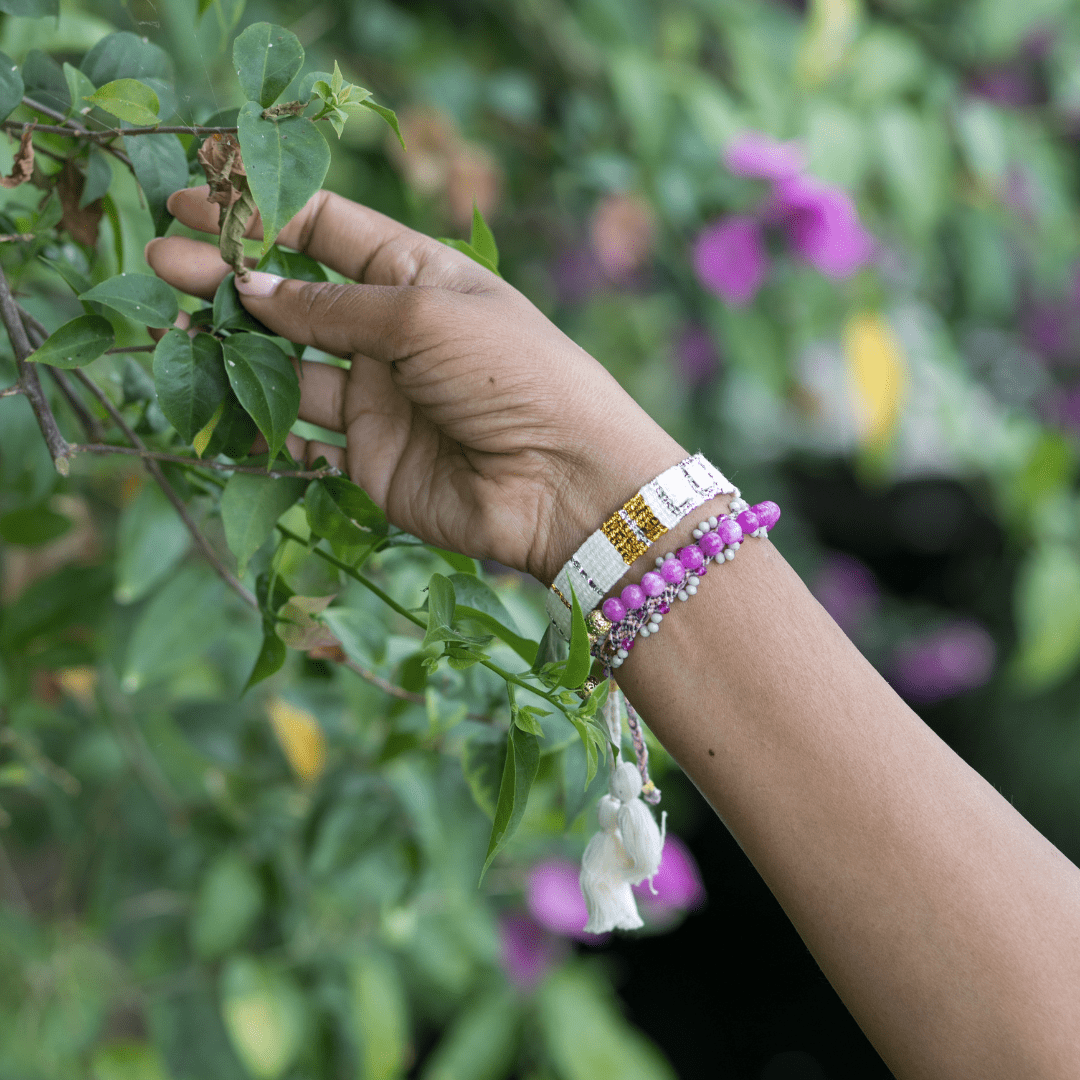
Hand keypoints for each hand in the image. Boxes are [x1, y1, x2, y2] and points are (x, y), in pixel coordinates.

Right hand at [146, 187, 683, 582]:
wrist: (559, 481)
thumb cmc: (510, 373)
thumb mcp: (421, 315)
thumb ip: (331, 305)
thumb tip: (250, 285)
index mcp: (414, 274)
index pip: (326, 229)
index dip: (262, 213)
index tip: (197, 202)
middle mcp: (390, 331)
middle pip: (294, 296)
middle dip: (230, 276)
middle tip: (162, 261)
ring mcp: (376, 395)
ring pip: (287, 365)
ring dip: (233, 346)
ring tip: (172, 324)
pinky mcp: (366, 456)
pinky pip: (302, 433)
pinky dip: (261, 418)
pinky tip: (215, 394)